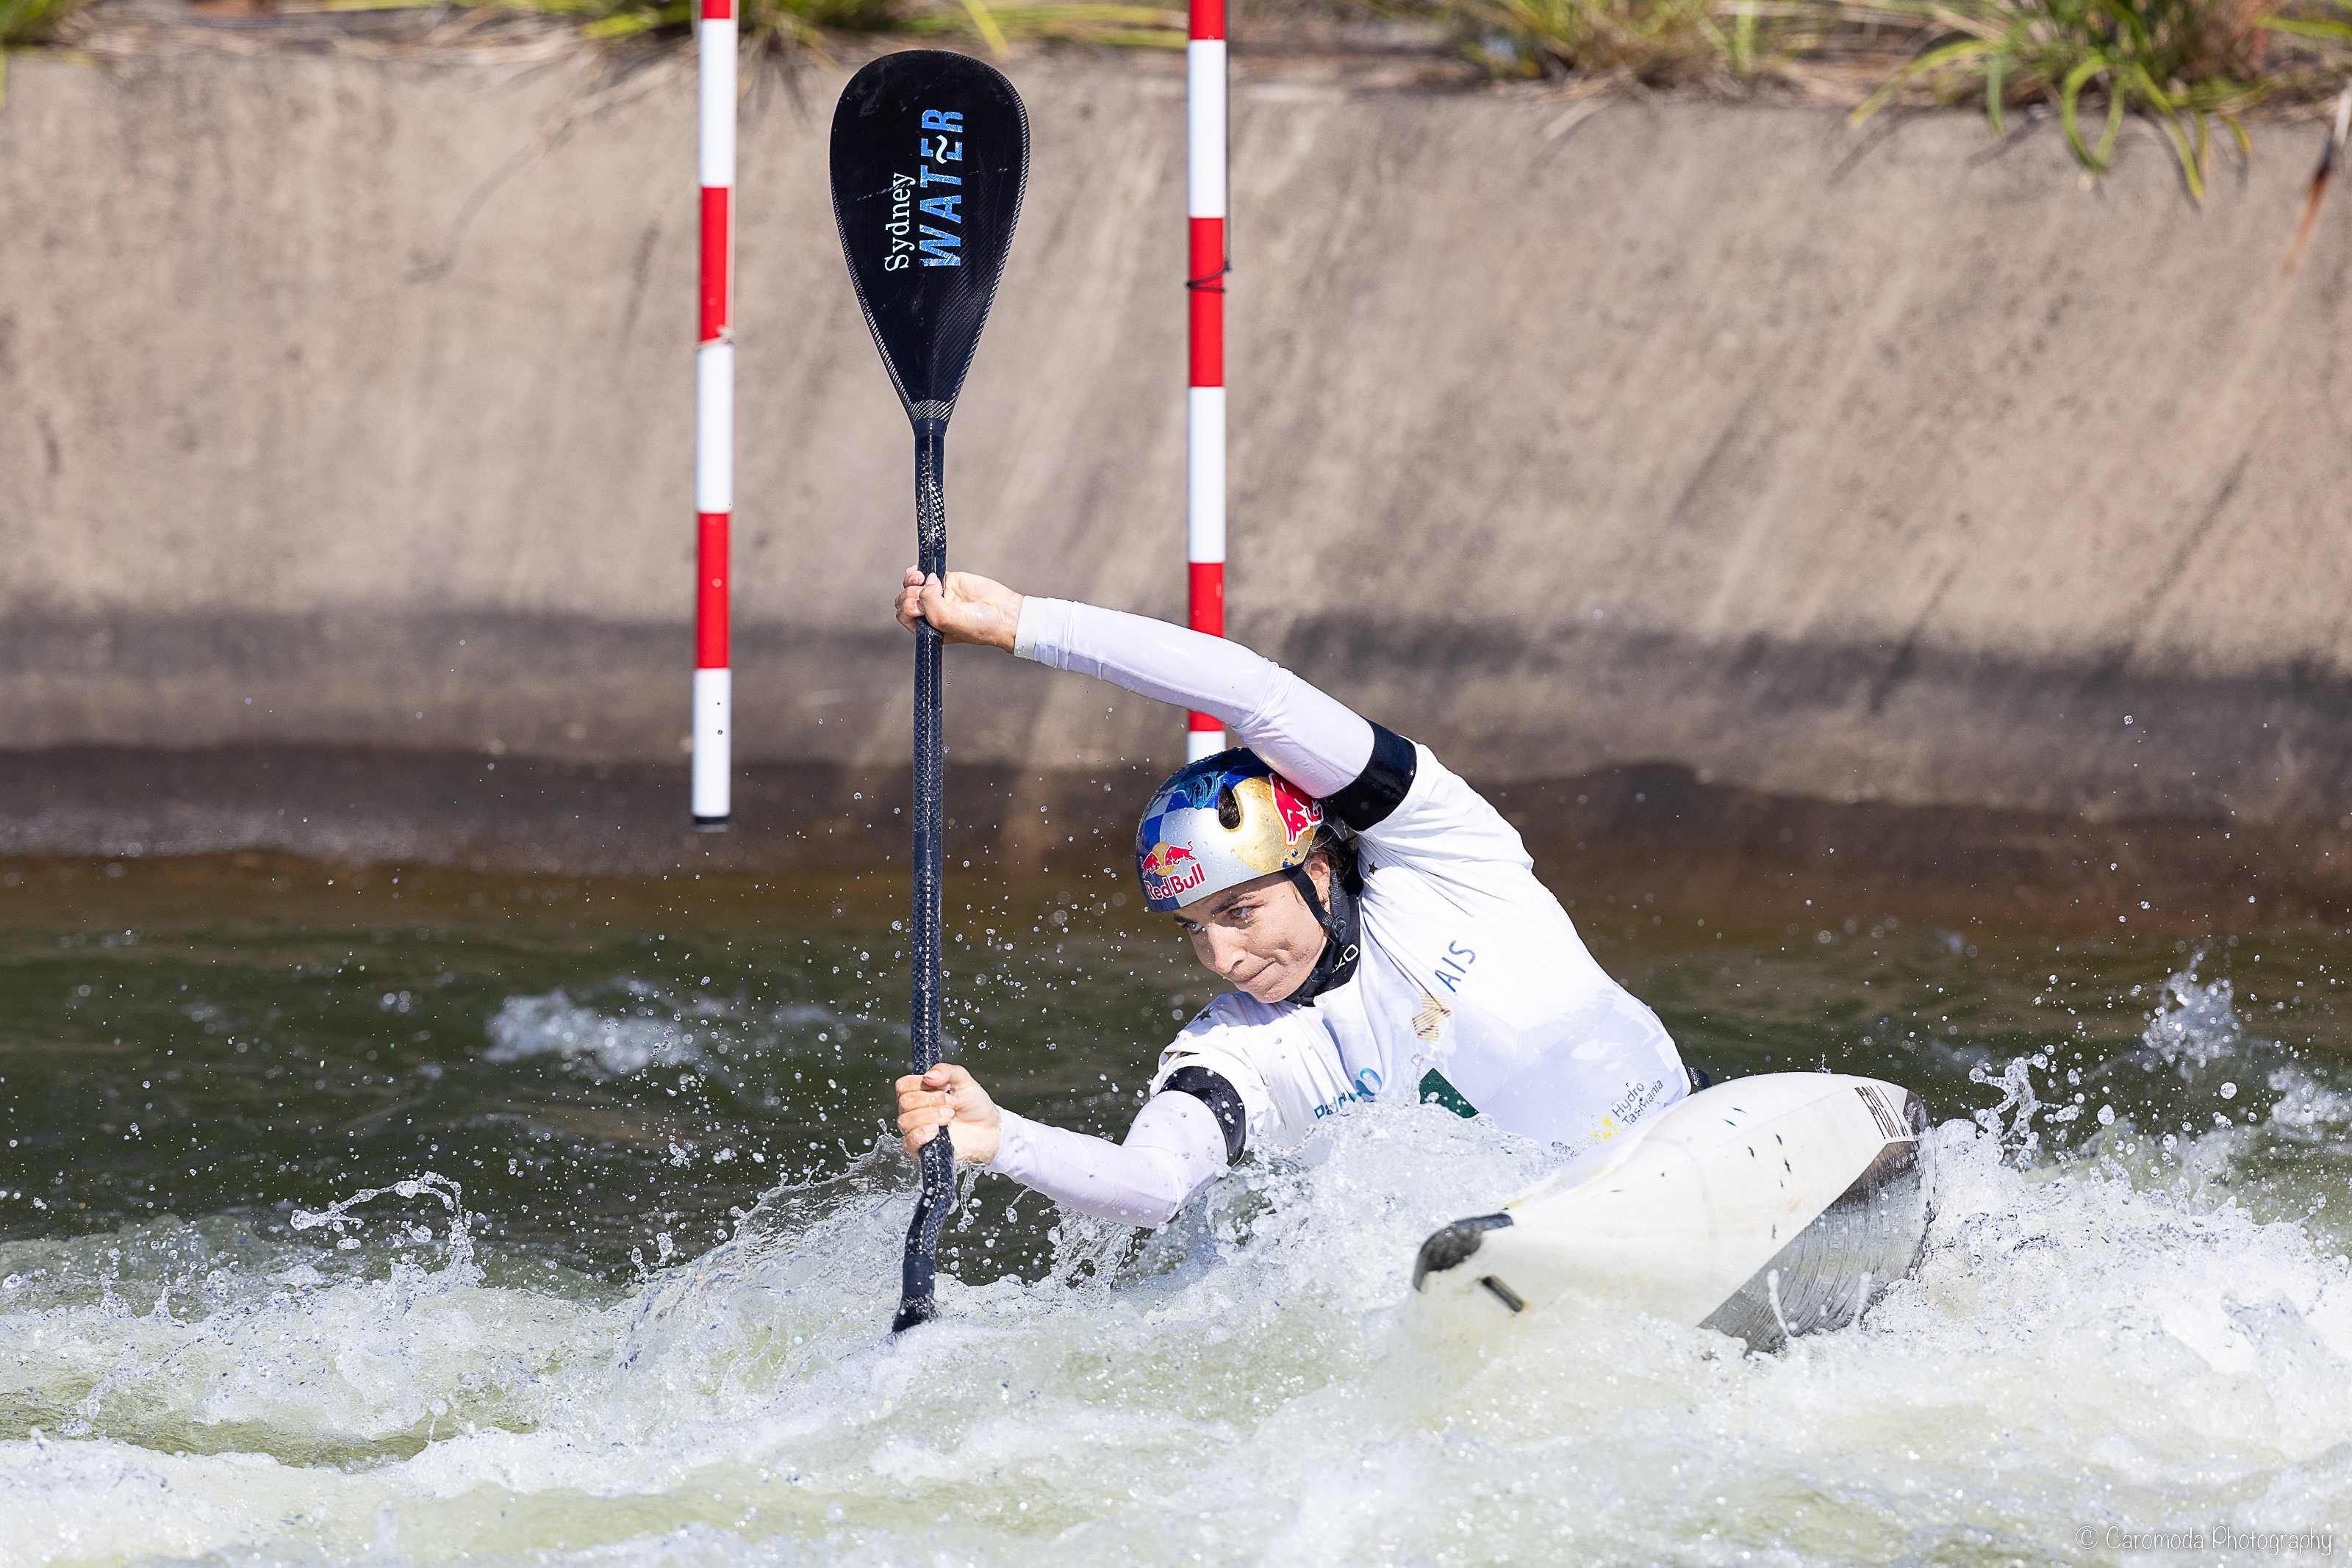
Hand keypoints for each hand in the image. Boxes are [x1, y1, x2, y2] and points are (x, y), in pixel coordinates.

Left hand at [895, 568, 1023, 651]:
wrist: (1002, 613)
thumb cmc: (978, 625)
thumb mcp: (946, 621)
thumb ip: (929, 604)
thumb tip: (924, 581)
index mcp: (928, 628)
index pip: (904, 616)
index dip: (907, 608)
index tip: (920, 607)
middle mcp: (930, 612)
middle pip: (905, 599)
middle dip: (910, 595)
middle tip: (930, 595)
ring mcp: (937, 595)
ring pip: (911, 585)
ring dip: (911, 581)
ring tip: (926, 581)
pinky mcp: (946, 580)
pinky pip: (923, 573)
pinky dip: (918, 571)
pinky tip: (922, 573)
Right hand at [895, 1063, 1002, 1164]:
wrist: (988, 1128)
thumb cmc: (973, 1104)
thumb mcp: (964, 1081)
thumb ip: (947, 1071)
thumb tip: (929, 1076)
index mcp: (918, 1092)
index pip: (903, 1085)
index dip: (922, 1084)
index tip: (945, 1086)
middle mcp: (912, 1110)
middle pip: (905, 1102)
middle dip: (932, 1100)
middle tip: (953, 1103)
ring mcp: (915, 1130)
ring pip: (905, 1121)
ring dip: (931, 1116)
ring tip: (950, 1116)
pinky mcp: (921, 1149)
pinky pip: (908, 1143)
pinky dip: (921, 1135)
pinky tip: (936, 1131)